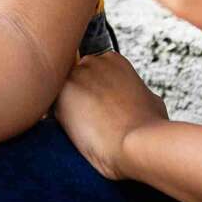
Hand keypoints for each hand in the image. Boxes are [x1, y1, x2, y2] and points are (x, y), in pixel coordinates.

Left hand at [53, 52, 166, 179]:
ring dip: (65, 109)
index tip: (100, 111)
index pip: (90, 73)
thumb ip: (137, 92)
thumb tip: (140, 97)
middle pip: (73, 79)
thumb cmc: (148, 127)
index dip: (93, 94)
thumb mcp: (151, 100)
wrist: (136, 142)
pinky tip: (73, 132)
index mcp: (113, 60)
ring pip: (60, 93)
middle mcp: (92, 61)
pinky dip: (57, 119)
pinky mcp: (62, 92)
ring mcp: (76, 74)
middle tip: (88, 121)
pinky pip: (50, 106)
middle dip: (76, 98)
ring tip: (83, 129)